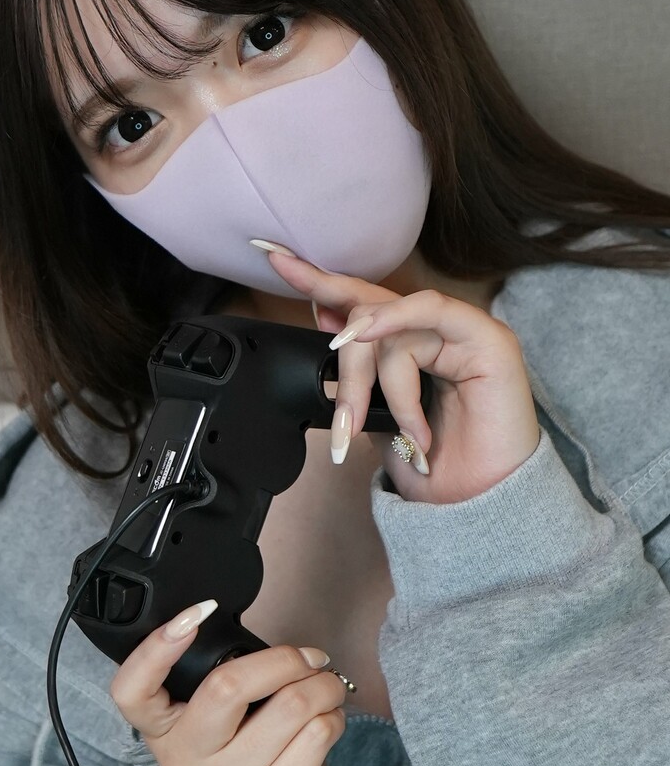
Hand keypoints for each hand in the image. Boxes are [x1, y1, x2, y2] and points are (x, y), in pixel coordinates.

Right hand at [109, 606, 348, 765]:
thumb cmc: (257, 758)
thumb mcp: (225, 722)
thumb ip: (229, 684)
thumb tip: (280, 650)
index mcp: (162, 733)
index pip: (130, 691)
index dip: (155, 648)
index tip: (195, 613)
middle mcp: (183, 764)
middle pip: (226, 687)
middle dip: (284, 659)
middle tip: (311, 658)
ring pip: (289, 706)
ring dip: (324, 686)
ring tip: (328, 689)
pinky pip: (317, 734)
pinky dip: (334, 717)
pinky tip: (330, 722)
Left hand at [261, 249, 540, 504]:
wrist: (476, 507)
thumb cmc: (436, 470)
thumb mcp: (378, 417)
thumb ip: (360, 371)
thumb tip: (326, 319)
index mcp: (416, 345)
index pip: (364, 301)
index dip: (319, 280)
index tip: (273, 259)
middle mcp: (441, 332)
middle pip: (370, 314)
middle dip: (344, 366)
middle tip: (342, 425)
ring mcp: (467, 332)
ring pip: (391, 326)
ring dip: (370, 379)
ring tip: (368, 429)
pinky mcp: (490, 338)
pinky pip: (431, 311)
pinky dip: (396, 323)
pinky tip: (369, 336)